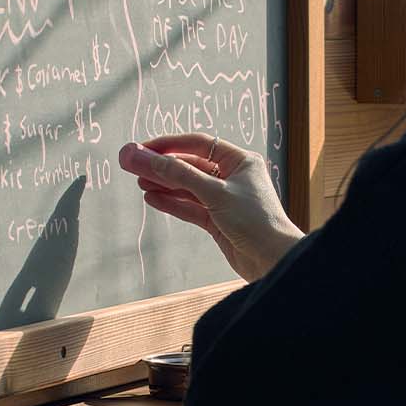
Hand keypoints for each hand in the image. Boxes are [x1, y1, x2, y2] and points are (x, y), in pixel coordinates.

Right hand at [118, 134, 303, 282]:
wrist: (273, 260)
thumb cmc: (256, 221)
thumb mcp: (215, 193)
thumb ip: (178, 175)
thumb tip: (146, 157)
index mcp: (240, 161)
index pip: (199, 145)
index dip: (169, 145)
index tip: (142, 148)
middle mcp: (232, 177)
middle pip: (189, 166)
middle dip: (161, 166)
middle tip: (131, 164)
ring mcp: (224, 199)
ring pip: (187, 187)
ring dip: (164, 184)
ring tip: (139, 182)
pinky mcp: (218, 221)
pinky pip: (190, 207)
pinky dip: (171, 203)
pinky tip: (152, 198)